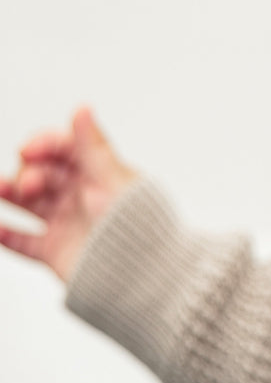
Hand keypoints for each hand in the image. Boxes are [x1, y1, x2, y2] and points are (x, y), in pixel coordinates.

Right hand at [0, 107, 136, 282]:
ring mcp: (66, 223)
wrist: (145, 276)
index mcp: (98, 173)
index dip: (42, 145)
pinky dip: (4, 234)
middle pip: (41, 173)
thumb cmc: (139, 224)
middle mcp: (80, 196)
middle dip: (28, 173)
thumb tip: (81, 107)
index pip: (63, 149)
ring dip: (8, 194)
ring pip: (26, 203)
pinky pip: (21, 241)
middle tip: (31, 185)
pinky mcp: (54, 251)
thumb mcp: (113, 180)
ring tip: (0, 190)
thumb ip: (92, 147)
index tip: (28, 149)